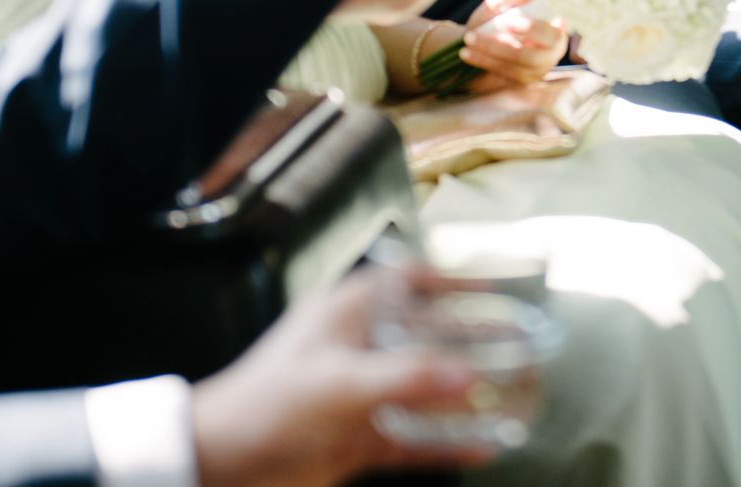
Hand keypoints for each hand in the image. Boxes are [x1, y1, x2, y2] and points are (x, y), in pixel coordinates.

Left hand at [192, 268, 490, 486]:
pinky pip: (415, 437)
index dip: (452, 279)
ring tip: (515, 395)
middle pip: (429, 335)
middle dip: (474, 341)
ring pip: (426, 389)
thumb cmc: (264, 403)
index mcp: (348, 312)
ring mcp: (361, 394)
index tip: (496, 287)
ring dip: (466, 396)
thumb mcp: (337, 382)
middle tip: (520, 345)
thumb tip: (469, 377)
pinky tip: (484, 446)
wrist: (220, 462)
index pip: (409, 279)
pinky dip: (448, 443)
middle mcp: (359, 347)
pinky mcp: (359, 437)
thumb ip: (405, 378)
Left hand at [457, 0, 568, 91]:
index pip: (552, 35)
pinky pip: (503, 73)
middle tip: (477, 35)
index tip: (509, 22)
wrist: (481, 45)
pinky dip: (484, 61)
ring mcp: (536, 72)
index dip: (533, 30)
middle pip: (532, 55)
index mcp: (554, 32)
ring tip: (468, 39)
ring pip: (514, 64)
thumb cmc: (496, 22)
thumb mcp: (499, 5)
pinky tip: (467, 54)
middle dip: (504, 45)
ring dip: (489, 51)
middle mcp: (550, 55)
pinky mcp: (521, 82)